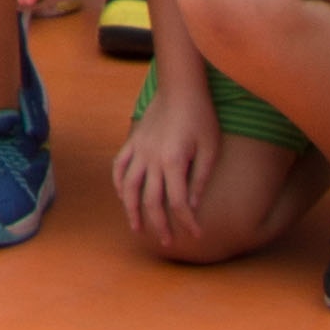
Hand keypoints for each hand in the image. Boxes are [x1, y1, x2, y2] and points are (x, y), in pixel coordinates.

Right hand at [115, 71, 221, 251]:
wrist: (180, 87)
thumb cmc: (201, 116)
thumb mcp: (210, 148)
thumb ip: (200, 178)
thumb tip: (193, 206)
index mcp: (173, 161)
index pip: (178, 202)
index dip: (187, 222)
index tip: (196, 235)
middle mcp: (151, 159)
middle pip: (151, 200)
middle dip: (160, 225)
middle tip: (168, 242)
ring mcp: (138, 149)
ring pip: (128, 187)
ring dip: (132, 210)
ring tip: (137, 228)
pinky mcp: (133, 141)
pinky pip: (119, 166)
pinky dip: (119, 184)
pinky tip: (123, 197)